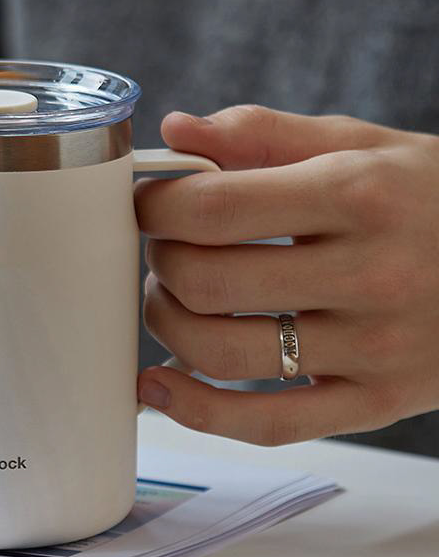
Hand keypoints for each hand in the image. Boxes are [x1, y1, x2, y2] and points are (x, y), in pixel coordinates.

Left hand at [134, 105, 438, 443]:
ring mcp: (376, 348)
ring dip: (166, 327)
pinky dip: (196, 412)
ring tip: (173, 301)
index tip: (147, 204)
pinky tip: (158, 387)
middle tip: (164, 251)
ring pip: (220, 354)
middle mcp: (370, 274)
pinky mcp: (377, 403)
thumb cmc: (429, 197)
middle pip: (205, 282)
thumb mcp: (361, 144)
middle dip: (159, 264)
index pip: (210, 209)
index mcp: (357, 194)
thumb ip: (262, 134)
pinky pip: (266, 424)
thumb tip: (173, 132)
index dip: (153, 208)